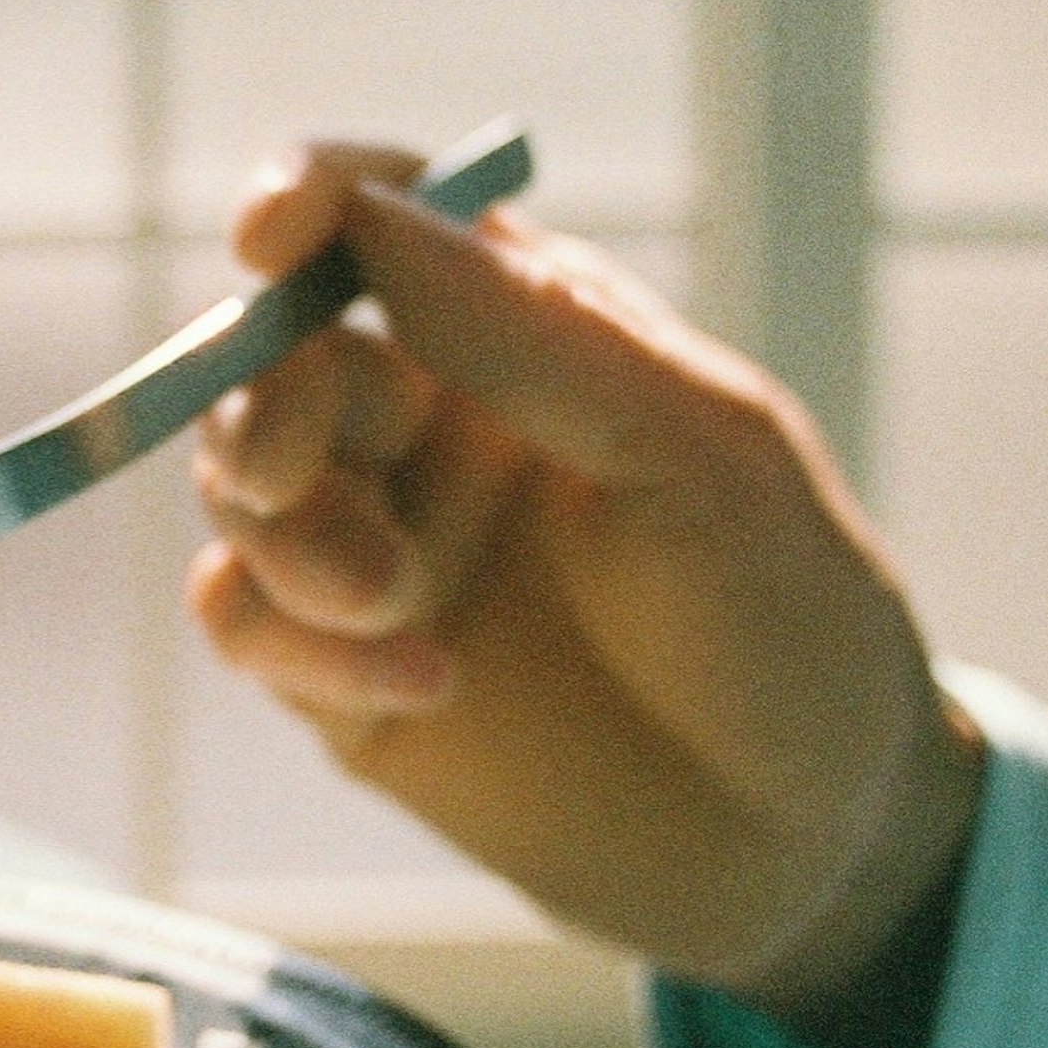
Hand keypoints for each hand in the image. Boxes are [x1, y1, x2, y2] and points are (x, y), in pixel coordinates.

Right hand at [188, 146, 985, 1047]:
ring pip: (239, 487)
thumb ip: (534, 338)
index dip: (309, 199)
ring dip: (292, 537)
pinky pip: (241, 618)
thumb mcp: (698, 455)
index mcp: (529, 333)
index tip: (272, 236)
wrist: (808, 848)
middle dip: (264, 400)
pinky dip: (294, 641)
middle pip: (274, 353)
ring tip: (401, 604)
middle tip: (289, 473)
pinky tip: (424, 687)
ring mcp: (384, 547)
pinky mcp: (343, 676)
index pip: (385, 214)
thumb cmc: (790, 620)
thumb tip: (370, 217)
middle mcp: (438, 424)